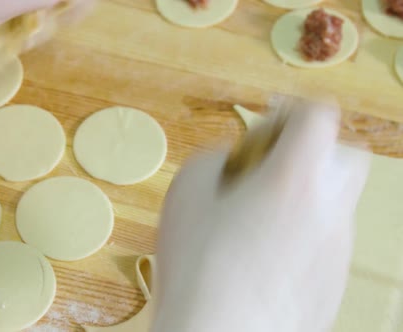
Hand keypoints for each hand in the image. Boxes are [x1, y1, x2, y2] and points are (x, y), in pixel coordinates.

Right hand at [153, 104, 369, 331]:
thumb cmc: (199, 266)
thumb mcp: (187, 191)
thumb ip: (215, 158)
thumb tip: (233, 160)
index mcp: (294, 179)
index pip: (319, 117)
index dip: (292, 112)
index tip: (270, 127)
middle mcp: (329, 210)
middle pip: (345, 158)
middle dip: (313, 154)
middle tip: (271, 171)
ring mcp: (337, 250)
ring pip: (334, 204)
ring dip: (305, 198)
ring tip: (258, 222)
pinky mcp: (333, 283)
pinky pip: (324, 243)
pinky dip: (302, 237)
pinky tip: (264, 259)